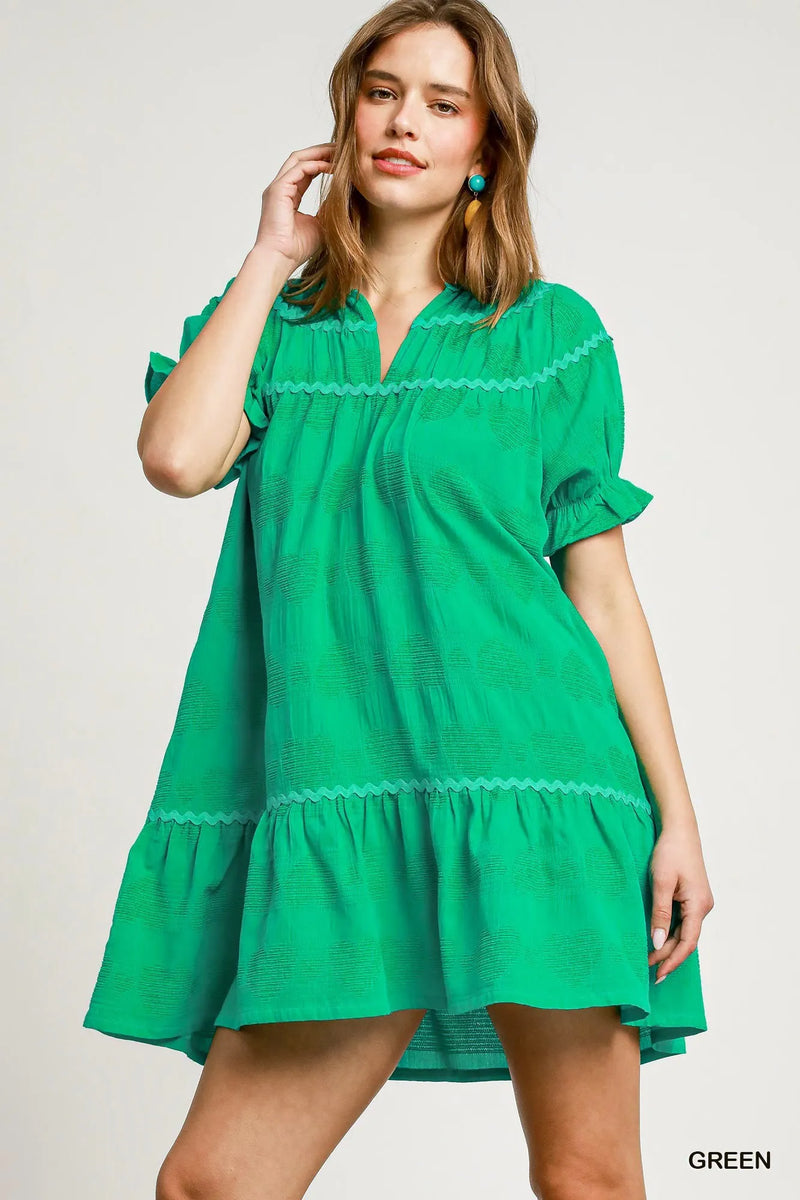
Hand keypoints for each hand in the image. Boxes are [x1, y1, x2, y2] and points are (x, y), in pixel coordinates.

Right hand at [252, 142, 335, 270]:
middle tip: (342, 148)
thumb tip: (344, 196)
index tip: (342, 160)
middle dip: (321, 151)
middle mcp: (281, 188)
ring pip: (298, 159)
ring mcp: (277, 188)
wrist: (280, 259)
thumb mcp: (320, 224)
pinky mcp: (277, 190)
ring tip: (338, 152)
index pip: (306, 170)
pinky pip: (298, 169)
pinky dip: (315, 165)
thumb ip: (328, 208)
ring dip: (319, 153)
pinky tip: (331, 167)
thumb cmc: (297, 248)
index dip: (323, 162)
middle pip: (301, 159)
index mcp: (289, 195)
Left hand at [647, 819, 713, 983]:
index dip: (673, 961)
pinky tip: (658, 940)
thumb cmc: (670, 852)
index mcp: (699, 905)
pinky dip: (670, 932)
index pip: (687, 942)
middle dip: (667, 956)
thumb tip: (657, 943)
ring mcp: (699, 902)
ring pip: (683, 931)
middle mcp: (703, 907)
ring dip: (668, 945)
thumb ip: (660, 913)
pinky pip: (682, 921)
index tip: (658, 974)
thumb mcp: (661, 882)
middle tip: (647, 970)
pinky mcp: (692, 897)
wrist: (680, 829)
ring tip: (650, 960)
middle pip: (685, 939)